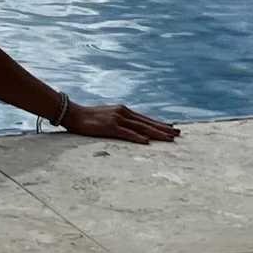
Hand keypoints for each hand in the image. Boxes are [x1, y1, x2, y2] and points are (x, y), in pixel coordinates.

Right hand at [61, 102, 178, 143]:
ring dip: (157, 133)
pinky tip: (147, 142)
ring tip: (170, 138)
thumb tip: (131, 129)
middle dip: (164, 128)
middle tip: (178, 133)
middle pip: (148, 122)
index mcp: (124, 111)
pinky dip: (138, 137)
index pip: (146, 118)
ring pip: (142, 127)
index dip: (160, 123)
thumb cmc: (89, 118)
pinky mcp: (110, 126)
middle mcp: (124, 112)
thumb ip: (120, 121)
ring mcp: (117, 119)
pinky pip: (127, 133)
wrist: (73, 114)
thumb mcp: (108, 117)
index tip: (172, 127)